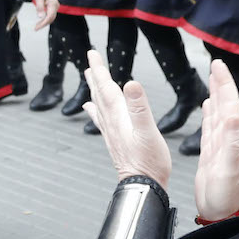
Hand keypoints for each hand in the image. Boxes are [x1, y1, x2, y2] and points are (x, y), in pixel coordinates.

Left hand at [30, 0, 57, 29]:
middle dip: (43, 24)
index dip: (43, 23)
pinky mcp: (53, 7)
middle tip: (36, 28)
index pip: (49, 17)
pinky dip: (45, 19)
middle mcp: (55, 6)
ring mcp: (55, 6)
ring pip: (51, 18)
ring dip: (44, 22)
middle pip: (51, 18)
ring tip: (37, 26)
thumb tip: (40, 16)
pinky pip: (50, 15)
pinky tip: (40, 21)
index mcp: (53, 3)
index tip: (37, 27)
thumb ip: (40, 7)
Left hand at [82, 47, 170, 188]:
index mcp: (118, 116)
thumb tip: (132, 83)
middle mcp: (110, 122)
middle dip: (95, 75)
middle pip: (100, 93)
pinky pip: (101, 119)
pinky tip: (91, 108)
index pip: (106, 86)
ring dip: (95, 89)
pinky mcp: (114, 140)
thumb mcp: (148, 131)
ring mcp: (111, 131)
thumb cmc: (149, 161)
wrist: (143, 185)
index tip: (92, 53)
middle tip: (90, 60)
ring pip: (99, 104)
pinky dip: (95, 109)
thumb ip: (140, 107)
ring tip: (89, 77)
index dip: (99, 69)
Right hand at [193, 60, 238, 222]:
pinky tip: (208, 106)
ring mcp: (221, 146)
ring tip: (212, 79)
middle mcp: (229, 139)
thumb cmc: (227, 196)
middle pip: (226, 104)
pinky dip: (210, 114)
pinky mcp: (213, 153)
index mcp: (234, 138)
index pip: (230, 104)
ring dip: (217, 95)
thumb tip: (232, 116)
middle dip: (221, 84)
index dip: (224, 84)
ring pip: (219, 113)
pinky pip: (211, 127)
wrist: (224, 214)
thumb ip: (232, 143)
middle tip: (215, 65)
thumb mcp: (230, 169)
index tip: (217, 66)